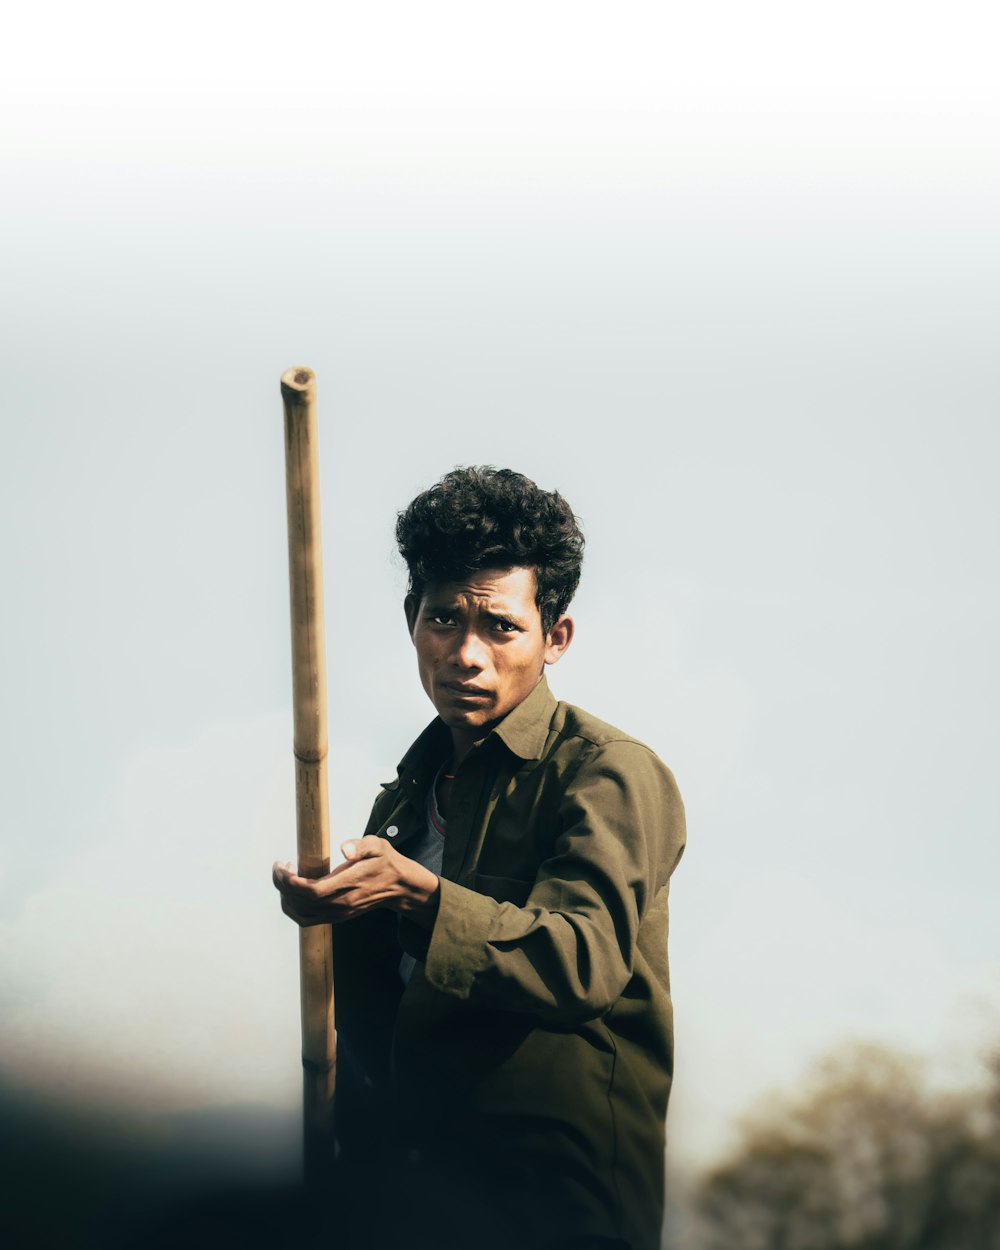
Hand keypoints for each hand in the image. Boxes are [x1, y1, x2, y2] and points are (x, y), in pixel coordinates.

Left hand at [272, 836, 440, 927]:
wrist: (399, 887)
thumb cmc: (386, 862)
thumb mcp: (378, 846)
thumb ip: (361, 845)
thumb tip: (345, 849)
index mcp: (348, 886)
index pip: (310, 891)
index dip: (289, 881)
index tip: (282, 864)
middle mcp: (340, 905)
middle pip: (299, 903)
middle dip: (281, 885)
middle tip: (279, 866)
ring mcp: (337, 914)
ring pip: (299, 914)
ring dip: (285, 897)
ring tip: (285, 876)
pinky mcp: (335, 917)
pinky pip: (306, 918)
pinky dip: (293, 906)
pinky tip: (294, 889)